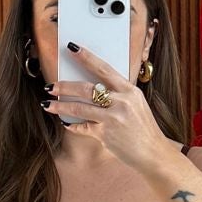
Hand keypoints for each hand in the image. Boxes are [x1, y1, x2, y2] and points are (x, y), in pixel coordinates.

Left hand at [44, 41, 175, 175]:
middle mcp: (120, 102)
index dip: (86, 57)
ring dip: (61, 106)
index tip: (72, 48)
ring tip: (48, 104)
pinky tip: (65, 123)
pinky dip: (73, 125)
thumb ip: (118, 94)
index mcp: (129, 90)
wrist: (153, 153)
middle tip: (51, 86)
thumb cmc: (143, 128)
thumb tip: (93, 87)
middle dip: (65, 86)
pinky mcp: (105, 135)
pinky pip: (82, 127)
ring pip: (79, 107)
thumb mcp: (136, 104)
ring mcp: (112, 119)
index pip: (104, 69)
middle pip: (86, 89)